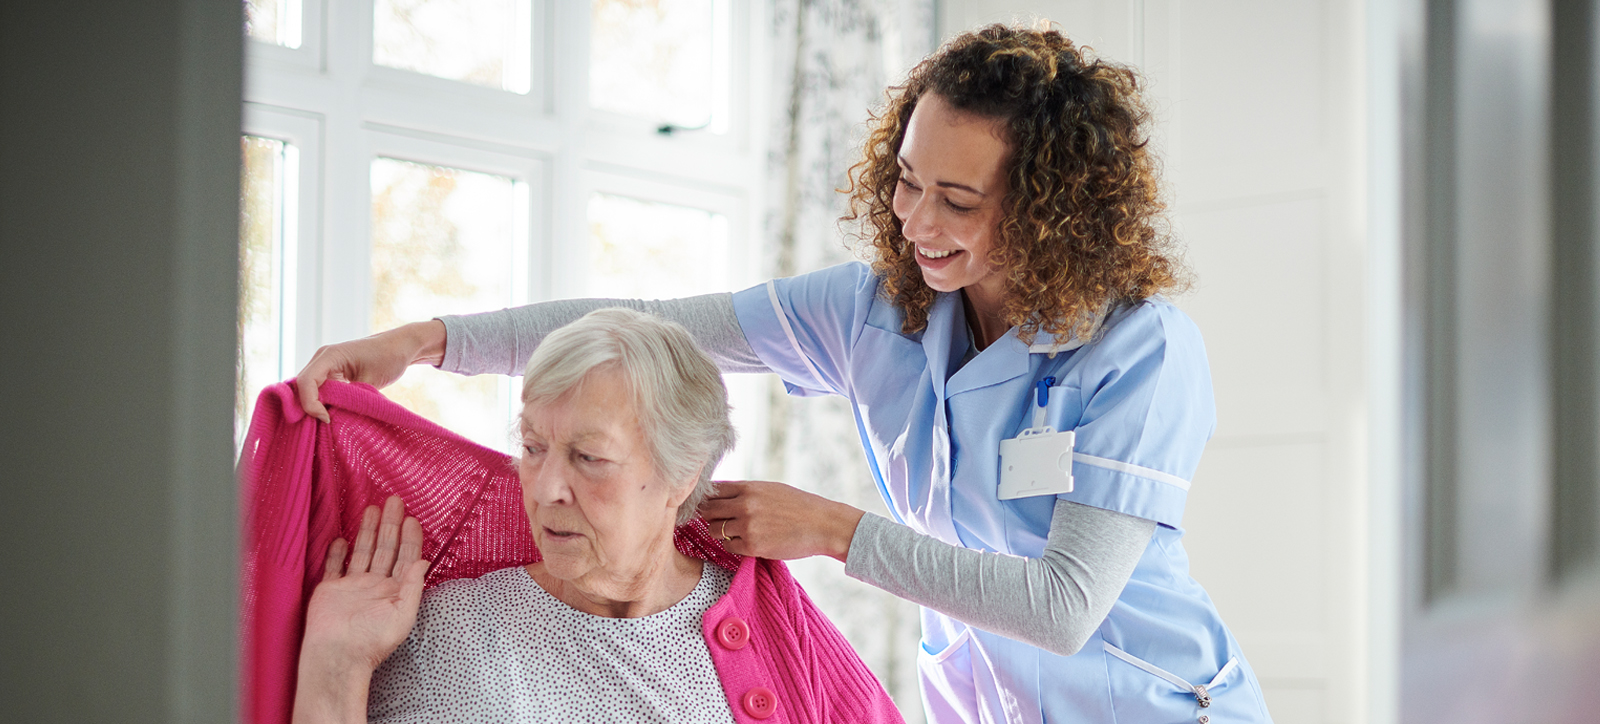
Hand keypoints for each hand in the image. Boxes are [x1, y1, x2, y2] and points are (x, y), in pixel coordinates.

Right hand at [293, 497, 427, 723]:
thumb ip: (413, 587)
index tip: (413, 518)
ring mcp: (352, 587)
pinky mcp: (330, 590)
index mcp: (394, 592)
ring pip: (363, 551)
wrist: (336, 657)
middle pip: (385, 549)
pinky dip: (338, 552)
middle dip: (391, 525)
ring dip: (368, 531)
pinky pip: (334, 566)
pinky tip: (342, 537)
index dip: (410, 539)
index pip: (405, 558)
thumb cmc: (372, 642)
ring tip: (373, 508)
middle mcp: (375, 586)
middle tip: (395, 500)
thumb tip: (424, 561)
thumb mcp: (403, 616)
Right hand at [294, 320, 446, 421]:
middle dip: (310, 407)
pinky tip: (331, 415)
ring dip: (315, 406)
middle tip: (326, 424)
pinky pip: (320, 390)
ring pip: (309, 390)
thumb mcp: (371, 381)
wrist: (400, 346)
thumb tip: (333, 417)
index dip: (311, 403)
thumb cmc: (389, 358)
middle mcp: (322, 359)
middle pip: (303, 387)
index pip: (306, 381)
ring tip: (328, 422)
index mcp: (329, 355)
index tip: (327, 419)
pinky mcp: (332, 374)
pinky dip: (322, 403)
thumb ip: (350, 398)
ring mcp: (325, 366)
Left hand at [699, 481, 865, 562]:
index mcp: (749, 487)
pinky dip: (733, 546)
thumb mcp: (771, 489)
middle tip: (716, 520)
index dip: (706, 497)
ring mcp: (747, 526)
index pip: (712, 490)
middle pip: (707, 510)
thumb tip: (720, 495)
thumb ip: (746, 492)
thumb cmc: (798, 506)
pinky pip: (728, 546)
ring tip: (734, 532)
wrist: (822, 525)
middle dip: (708, 516)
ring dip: (719, 532)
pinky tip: (746, 542)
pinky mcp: (752, 546)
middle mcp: (744, 505)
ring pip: (714, 530)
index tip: (707, 504)